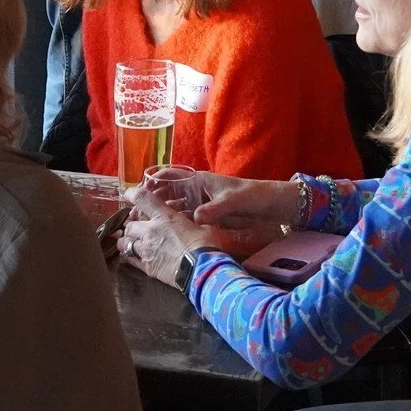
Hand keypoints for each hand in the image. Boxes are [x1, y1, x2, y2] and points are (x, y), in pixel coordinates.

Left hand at [118, 187, 211, 287]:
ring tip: (131, 241)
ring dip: (126, 240)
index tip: (129, 194)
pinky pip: (129, 259)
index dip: (133, 194)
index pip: (142, 198)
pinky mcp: (146, 267)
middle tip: (137, 227)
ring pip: (124, 242)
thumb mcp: (203, 227)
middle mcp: (150, 231)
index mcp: (164, 217)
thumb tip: (200, 221)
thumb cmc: (206, 246)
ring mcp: (146, 250)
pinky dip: (128, 255)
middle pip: (129, 224)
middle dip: (132, 225)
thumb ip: (194, 223)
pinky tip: (131, 255)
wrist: (203, 271)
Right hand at [146, 171, 296, 229]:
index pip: (169, 176)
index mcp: (199, 180)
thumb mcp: (235, 200)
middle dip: (151, 202)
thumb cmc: (254, 196)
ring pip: (174, 208)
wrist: (275, 206)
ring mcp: (201, 205)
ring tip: (145, 227)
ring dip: (160, 215)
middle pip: (167, 194)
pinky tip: (166, 234)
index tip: (137, 193)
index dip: (151, 182)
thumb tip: (196, 218)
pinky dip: (175, 224)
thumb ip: (216, 209)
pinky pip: (186, 219)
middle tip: (135, 216)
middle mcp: (196, 191)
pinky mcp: (207, 217)